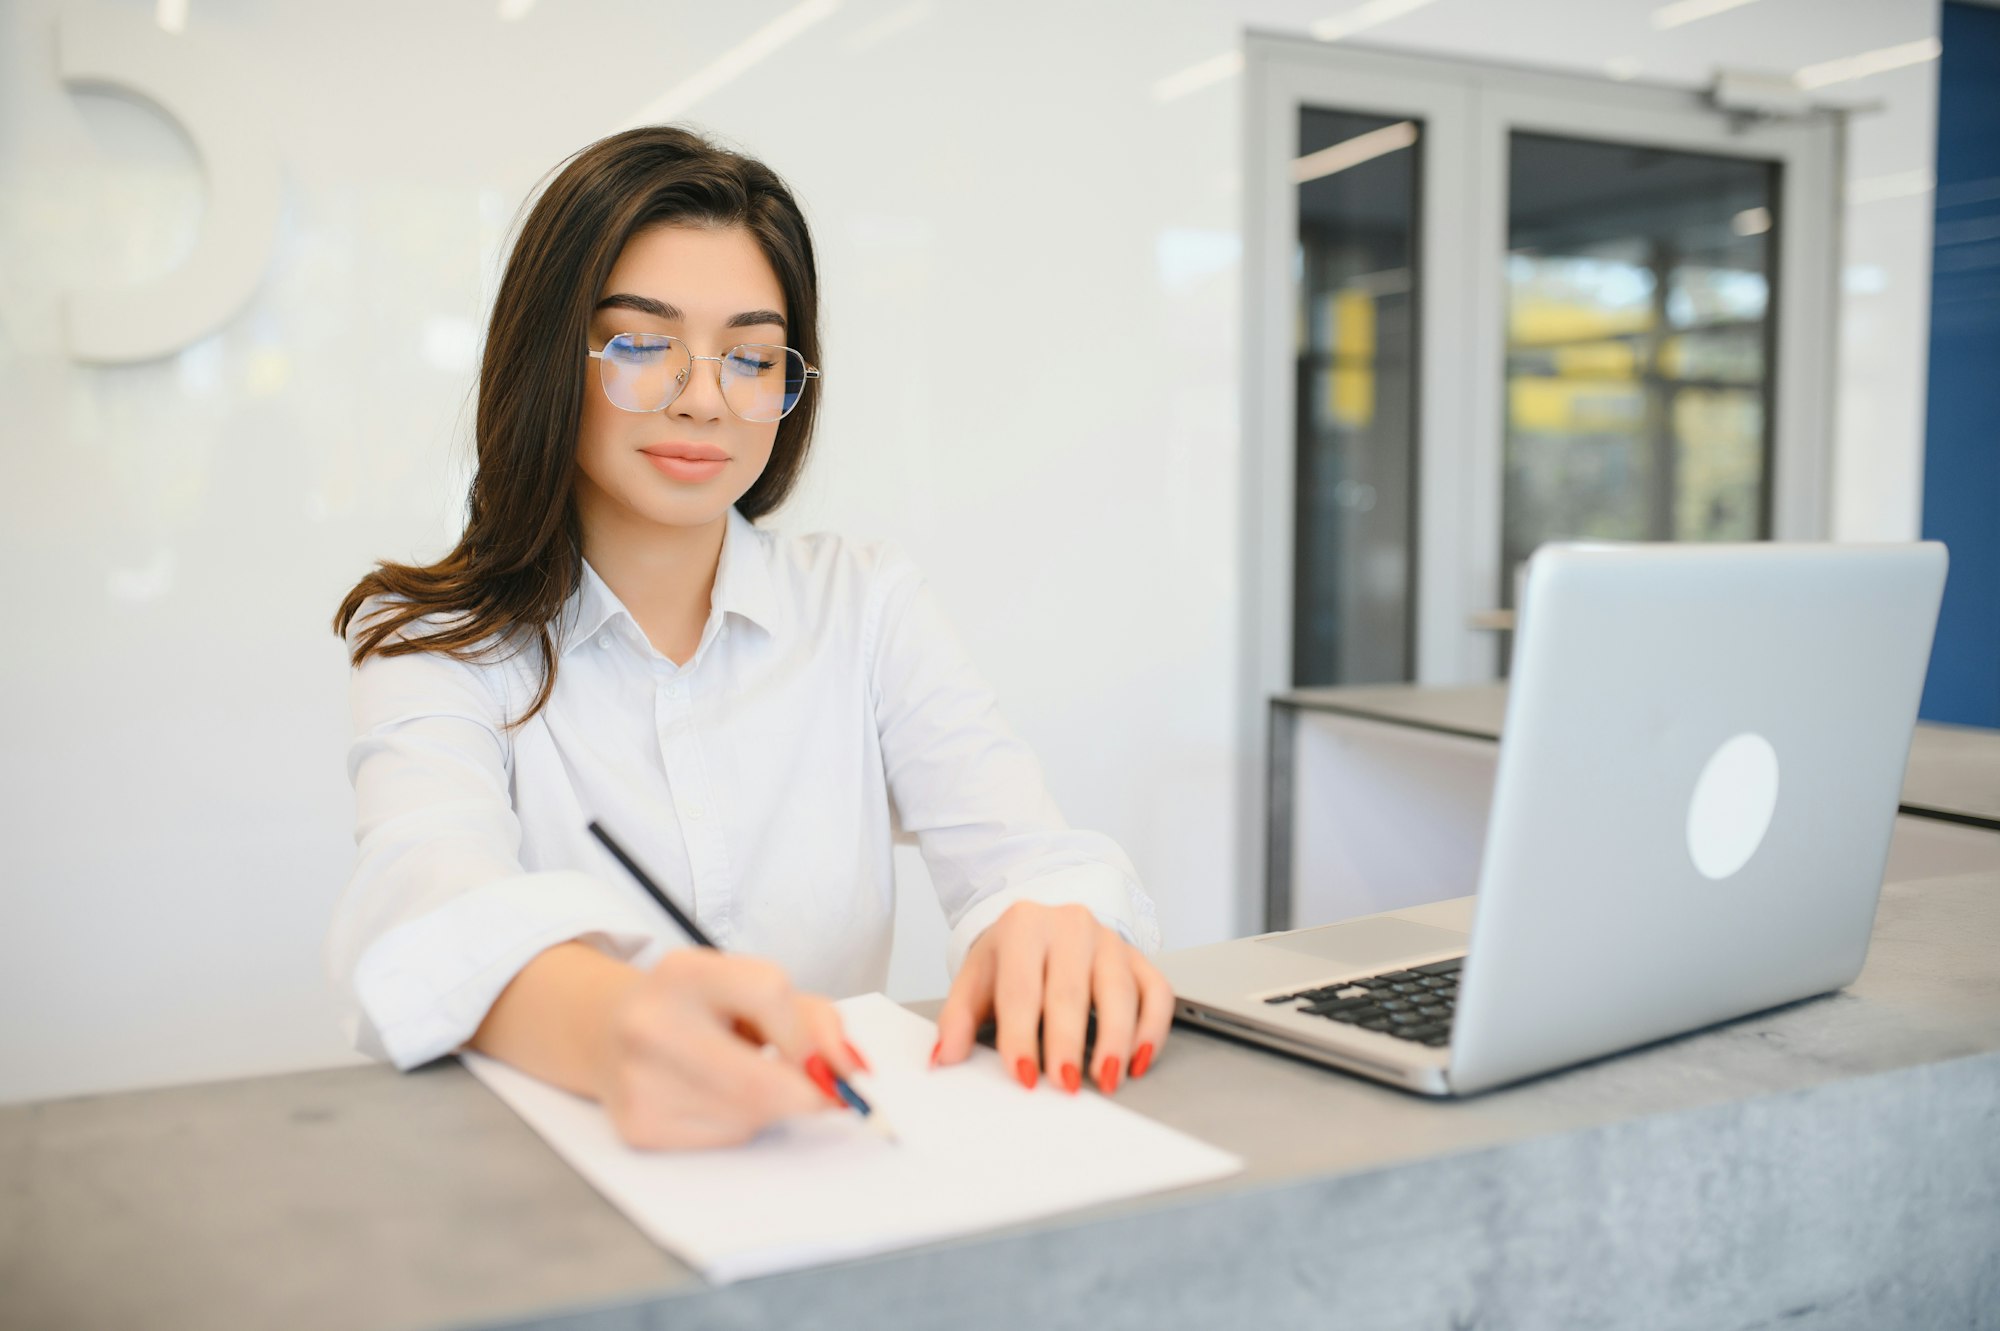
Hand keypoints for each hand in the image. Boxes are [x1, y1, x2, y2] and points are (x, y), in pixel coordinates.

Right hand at [595, 949, 864, 1149]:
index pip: (769, 992)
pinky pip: (724, 1138)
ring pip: (749, 1115)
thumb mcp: (753, 987)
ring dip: (769, 1107)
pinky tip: (712, 1098)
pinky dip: (738, 1124)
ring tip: (741, 1075)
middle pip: (761, 1079)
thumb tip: (850, 1071)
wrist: (607, 1030)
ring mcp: (639, 1080)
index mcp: (683, 971)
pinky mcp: (639, 1127)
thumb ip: (815, 1018)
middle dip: (805, 1092)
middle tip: (819, 1089)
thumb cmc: (699, 1007)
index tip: (820, 1053)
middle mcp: (651, 1023)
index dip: (808, 1033)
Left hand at [932, 902, 1172, 1094]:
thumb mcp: (975, 980)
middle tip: (1066, 1085)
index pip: (1021, 987)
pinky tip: (1138, 1059)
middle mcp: (1070, 926)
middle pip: (1071, 990)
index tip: (1024, 1076)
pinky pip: (1157, 992)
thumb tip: (944, 1057)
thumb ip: (956, 1019)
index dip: (1021, 1035)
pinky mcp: (1138, 958)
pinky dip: (1152, 1029)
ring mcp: (1109, 940)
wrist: (1040, 926)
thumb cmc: (1009, 959)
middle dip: (1068, 1042)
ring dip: (1116, 1040)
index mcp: (1023, 926)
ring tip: (1106, 1079)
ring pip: (1120, 991)